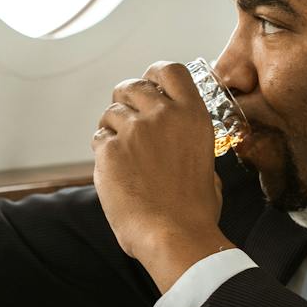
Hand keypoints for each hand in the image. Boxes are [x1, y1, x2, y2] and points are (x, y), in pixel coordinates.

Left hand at [92, 61, 232, 290]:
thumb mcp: (208, 166)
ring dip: (112, 129)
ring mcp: (135, 130)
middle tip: (126, 119)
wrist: (175, 235)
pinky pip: (99, 138)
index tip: (149, 84)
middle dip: (125, 99)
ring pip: (111, 113)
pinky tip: (114, 172)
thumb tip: (178, 145)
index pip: (170, 70)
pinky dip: (103, 152)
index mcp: (193, 116)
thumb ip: (190, 144)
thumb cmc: (194, 211)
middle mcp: (164, 115)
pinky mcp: (110, 149)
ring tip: (122, 156)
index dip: (154, 74)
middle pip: (133, 86)